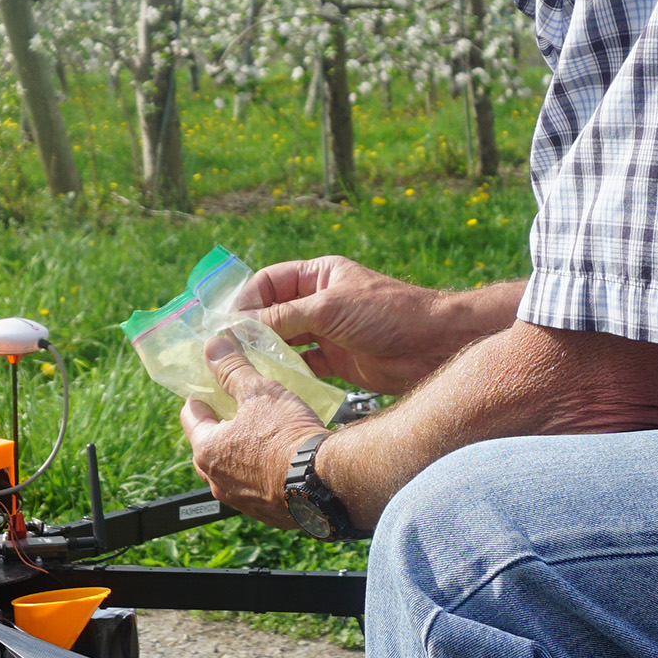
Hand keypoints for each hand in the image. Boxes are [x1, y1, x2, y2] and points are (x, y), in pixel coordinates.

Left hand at [181, 341, 322, 526]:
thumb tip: (213, 347)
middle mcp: (217, 480)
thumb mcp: (260, 392)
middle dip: (218, 427)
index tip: (209, 388)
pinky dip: (260, 472)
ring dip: (240, 452)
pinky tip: (279, 459)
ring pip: (231, 469)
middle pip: (207, 446)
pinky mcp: (265, 513)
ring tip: (260, 433)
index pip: (190, 417)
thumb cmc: (288, 436)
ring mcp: (240, 500)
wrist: (324, 482)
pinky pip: (254, 488)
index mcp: (207, 450)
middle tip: (235, 409)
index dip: (200, 398)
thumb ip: (233, 369)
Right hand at [239, 255, 486, 393]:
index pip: (269, 282)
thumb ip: (284, 315)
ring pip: (285, 341)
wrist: (432, 345)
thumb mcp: (329, 307)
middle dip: (250, 330)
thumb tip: (240, 325)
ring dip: (265, 353)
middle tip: (225, 351)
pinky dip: (287, 373)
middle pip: (273, 313)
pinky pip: (303, 365)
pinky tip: (271, 383)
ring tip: (241, 369)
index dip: (245, 300)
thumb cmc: (386, 313)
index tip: (225, 323)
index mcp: (319, 275)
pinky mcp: (337, 360)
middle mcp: (320, 301)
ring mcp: (328, 331)